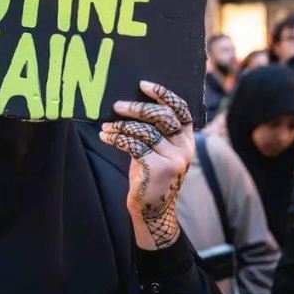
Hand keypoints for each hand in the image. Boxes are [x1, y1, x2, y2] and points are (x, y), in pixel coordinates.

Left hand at [100, 81, 194, 249]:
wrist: (151, 208)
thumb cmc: (149, 174)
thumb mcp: (156, 150)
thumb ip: (152, 131)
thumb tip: (127, 105)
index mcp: (187, 140)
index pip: (181, 110)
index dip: (164, 94)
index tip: (143, 85)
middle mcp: (185, 148)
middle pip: (163, 117)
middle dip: (138, 108)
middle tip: (117, 106)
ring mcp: (174, 159)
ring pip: (145, 131)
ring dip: (121, 126)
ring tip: (106, 127)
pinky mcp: (160, 169)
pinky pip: (135, 145)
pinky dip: (117, 138)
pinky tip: (106, 137)